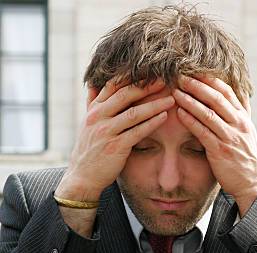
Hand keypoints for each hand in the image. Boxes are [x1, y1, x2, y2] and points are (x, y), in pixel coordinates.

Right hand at [56, 78, 174, 200]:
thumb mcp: (87, 123)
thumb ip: (93, 103)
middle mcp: (98, 117)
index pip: (113, 85)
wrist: (83, 176)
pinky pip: (137, 132)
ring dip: (154, 105)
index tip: (150, 69)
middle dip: (146, 86)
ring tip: (171, 99)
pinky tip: (164, 117)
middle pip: (125, 95)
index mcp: (94, 109)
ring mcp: (106, 131)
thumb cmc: (90, 149)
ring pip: (133, 113)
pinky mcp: (116, 147)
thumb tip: (93, 83)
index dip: (132, 76)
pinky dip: (151, 123)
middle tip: (166, 79)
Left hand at [172, 75, 256, 215]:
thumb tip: (240, 92)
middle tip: (181, 76)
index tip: (196, 70)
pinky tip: (179, 113)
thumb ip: (242, 112)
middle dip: (198, 86)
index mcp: (244, 118)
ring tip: (176, 92)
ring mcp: (230, 138)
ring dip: (190, 101)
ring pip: (209, 114)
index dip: (211, 80)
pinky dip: (190, 121)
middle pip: (217, 99)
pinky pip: (203, 132)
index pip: (228, 92)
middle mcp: (239, 125)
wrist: (252, 183)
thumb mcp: (248, 132)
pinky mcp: (220, 151)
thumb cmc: (246, 157)